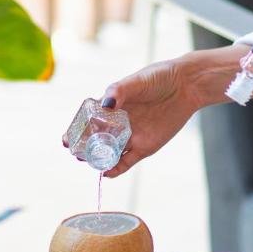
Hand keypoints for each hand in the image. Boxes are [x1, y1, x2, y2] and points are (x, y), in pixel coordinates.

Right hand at [62, 58, 197, 177]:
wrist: (186, 86)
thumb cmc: (159, 78)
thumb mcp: (136, 81)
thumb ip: (119, 91)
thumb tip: (105, 104)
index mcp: (111, 106)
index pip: (87, 121)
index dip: (75, 130)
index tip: (66, 138)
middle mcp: (118, 123)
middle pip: (95, 140)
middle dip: (83, 149)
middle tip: (75, 153)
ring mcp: (131, 136)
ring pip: (109, 153)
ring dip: (97, 160)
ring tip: (87, 163)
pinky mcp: (145, 147)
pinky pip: (127, 162)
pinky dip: (116, 169)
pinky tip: (106, 173)